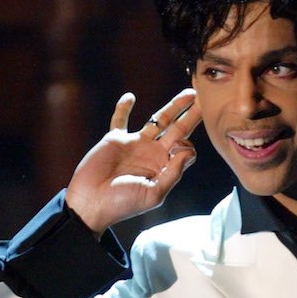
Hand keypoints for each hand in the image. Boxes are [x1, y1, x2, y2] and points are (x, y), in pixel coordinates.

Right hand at [65, 89, 201, 234]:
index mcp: (165, 167)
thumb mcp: (154, 193)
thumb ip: (173, 173)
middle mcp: (153, 153)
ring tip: (189, 93)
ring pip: (158, 120)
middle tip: (206, 99)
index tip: (177, 149)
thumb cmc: (122, 204)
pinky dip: (123, 108)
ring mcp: (135, 144)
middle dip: (192, 115)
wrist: (91, 203)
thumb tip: (189, 150)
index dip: (187, 146)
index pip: (186, 149)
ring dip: (173, 106)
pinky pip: (120, 120)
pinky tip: (130, 97)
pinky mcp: (115, 139)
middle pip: (179, 129)